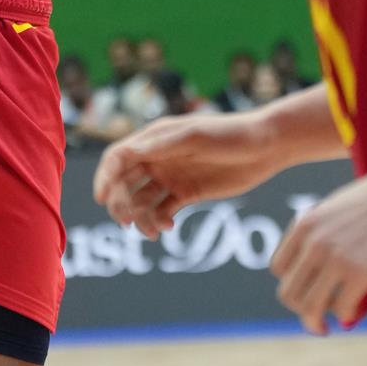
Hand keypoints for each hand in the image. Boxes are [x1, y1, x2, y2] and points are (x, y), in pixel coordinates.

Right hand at [93, 112, 275, 238]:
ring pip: (142, 200)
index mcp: (153, 139)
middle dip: (121, 202)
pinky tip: (168, 227)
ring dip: (140, 217)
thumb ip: (161, 145)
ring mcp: (171, 177)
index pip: (118, 158)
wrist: (264, 147)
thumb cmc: (227, 134)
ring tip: (153, 231)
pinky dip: (159, 221)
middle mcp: (157, 158)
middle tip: (128, 221)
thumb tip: (125, 153)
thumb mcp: (193, 136)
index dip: (105, 176)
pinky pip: (163, 211)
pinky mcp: (187, 193)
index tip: (102, 199)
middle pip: (124, 182)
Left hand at [271, 172, 366, 332]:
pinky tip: (352, 311)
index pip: (278, 268)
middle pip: (289, 292)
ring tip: (327, 325)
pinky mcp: (358, 272)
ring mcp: (335, 258)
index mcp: (304, 225)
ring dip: (317, 321)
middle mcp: (313, 243)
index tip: (307, 290)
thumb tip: (313, 266)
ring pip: (310, 307)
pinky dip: (345, 315)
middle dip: (300, 309)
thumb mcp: (334, 211)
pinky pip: (341, 309)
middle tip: (315, 318)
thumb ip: (319, 234)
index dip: (292, 283)